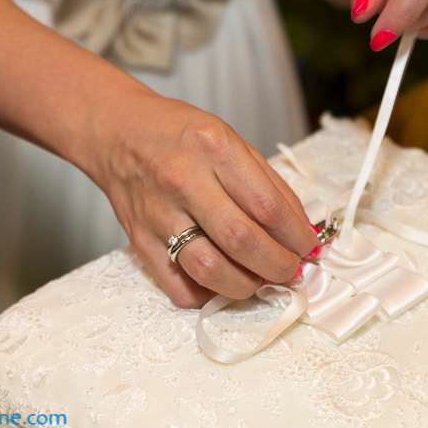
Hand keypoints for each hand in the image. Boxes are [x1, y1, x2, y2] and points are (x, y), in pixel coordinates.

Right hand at [92, 93, 318, 307]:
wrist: (117, 132)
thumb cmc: (179, 134)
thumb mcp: (231, 140)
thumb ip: (268, 184)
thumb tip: (302, 229)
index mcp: (213, 148)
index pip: (267, 205)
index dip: (297, 235)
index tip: (311, 248)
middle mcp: (183, 180)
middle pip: (242, 240)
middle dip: (278, 264)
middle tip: (292, 269)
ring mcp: (158, 214)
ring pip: (210, 270)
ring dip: (247, 285)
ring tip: (261, 279)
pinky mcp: (140, 241)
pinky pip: (178, 286)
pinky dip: (208, 294)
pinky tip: (223, 281)